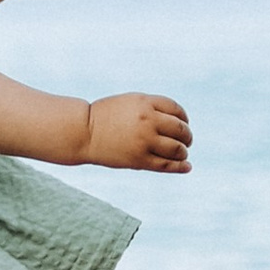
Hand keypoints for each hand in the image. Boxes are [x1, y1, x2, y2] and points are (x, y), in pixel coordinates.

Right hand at [77, 92, 191, 173]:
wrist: (83, 132)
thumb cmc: (106, 116)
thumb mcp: (130, 103)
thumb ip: (153, 108)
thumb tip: (180, 122)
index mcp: (145, 103)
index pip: (177, 110)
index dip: (184, 118)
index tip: (183, 124)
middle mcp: (147, 120)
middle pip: (181, 129)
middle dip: (186, 136)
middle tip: (185, 141)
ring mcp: (144, 141)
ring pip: (177, 149)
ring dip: (183, 151)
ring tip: (181, 153)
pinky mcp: (139, 159)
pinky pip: (167, 165)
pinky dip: (180, 166)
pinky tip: (186, 166)